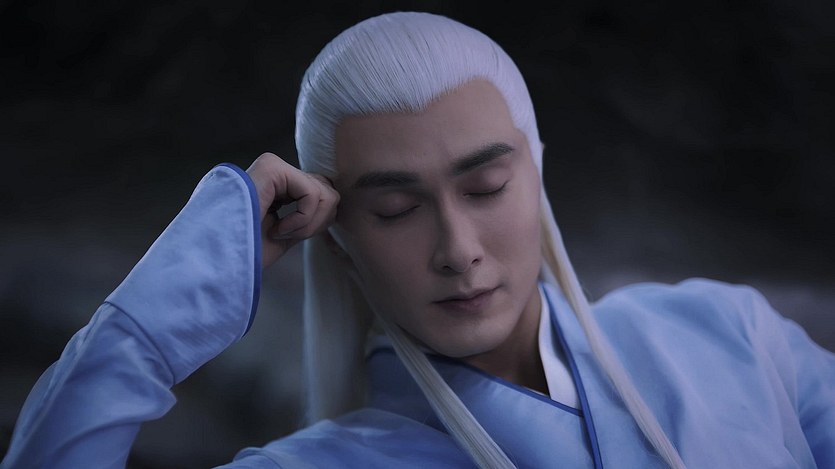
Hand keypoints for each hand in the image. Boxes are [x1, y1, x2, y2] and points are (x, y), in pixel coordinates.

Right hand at [246, 152, 339, 267]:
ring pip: (326, 192)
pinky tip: (276, 229)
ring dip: (308, 223)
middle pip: (328, 190)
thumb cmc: (245, 252)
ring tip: (278, 233)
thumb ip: (306, 215)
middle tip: (285, 236)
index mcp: (278, 185)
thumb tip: (334, 199)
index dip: (317, 222)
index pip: (322, 194)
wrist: (216, 258)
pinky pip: (312, 194)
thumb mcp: (286, 233)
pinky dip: (302, 220)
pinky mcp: (271, 168)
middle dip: (317, 222)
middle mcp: (276, 171)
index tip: (287, 237)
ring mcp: (273, 166)